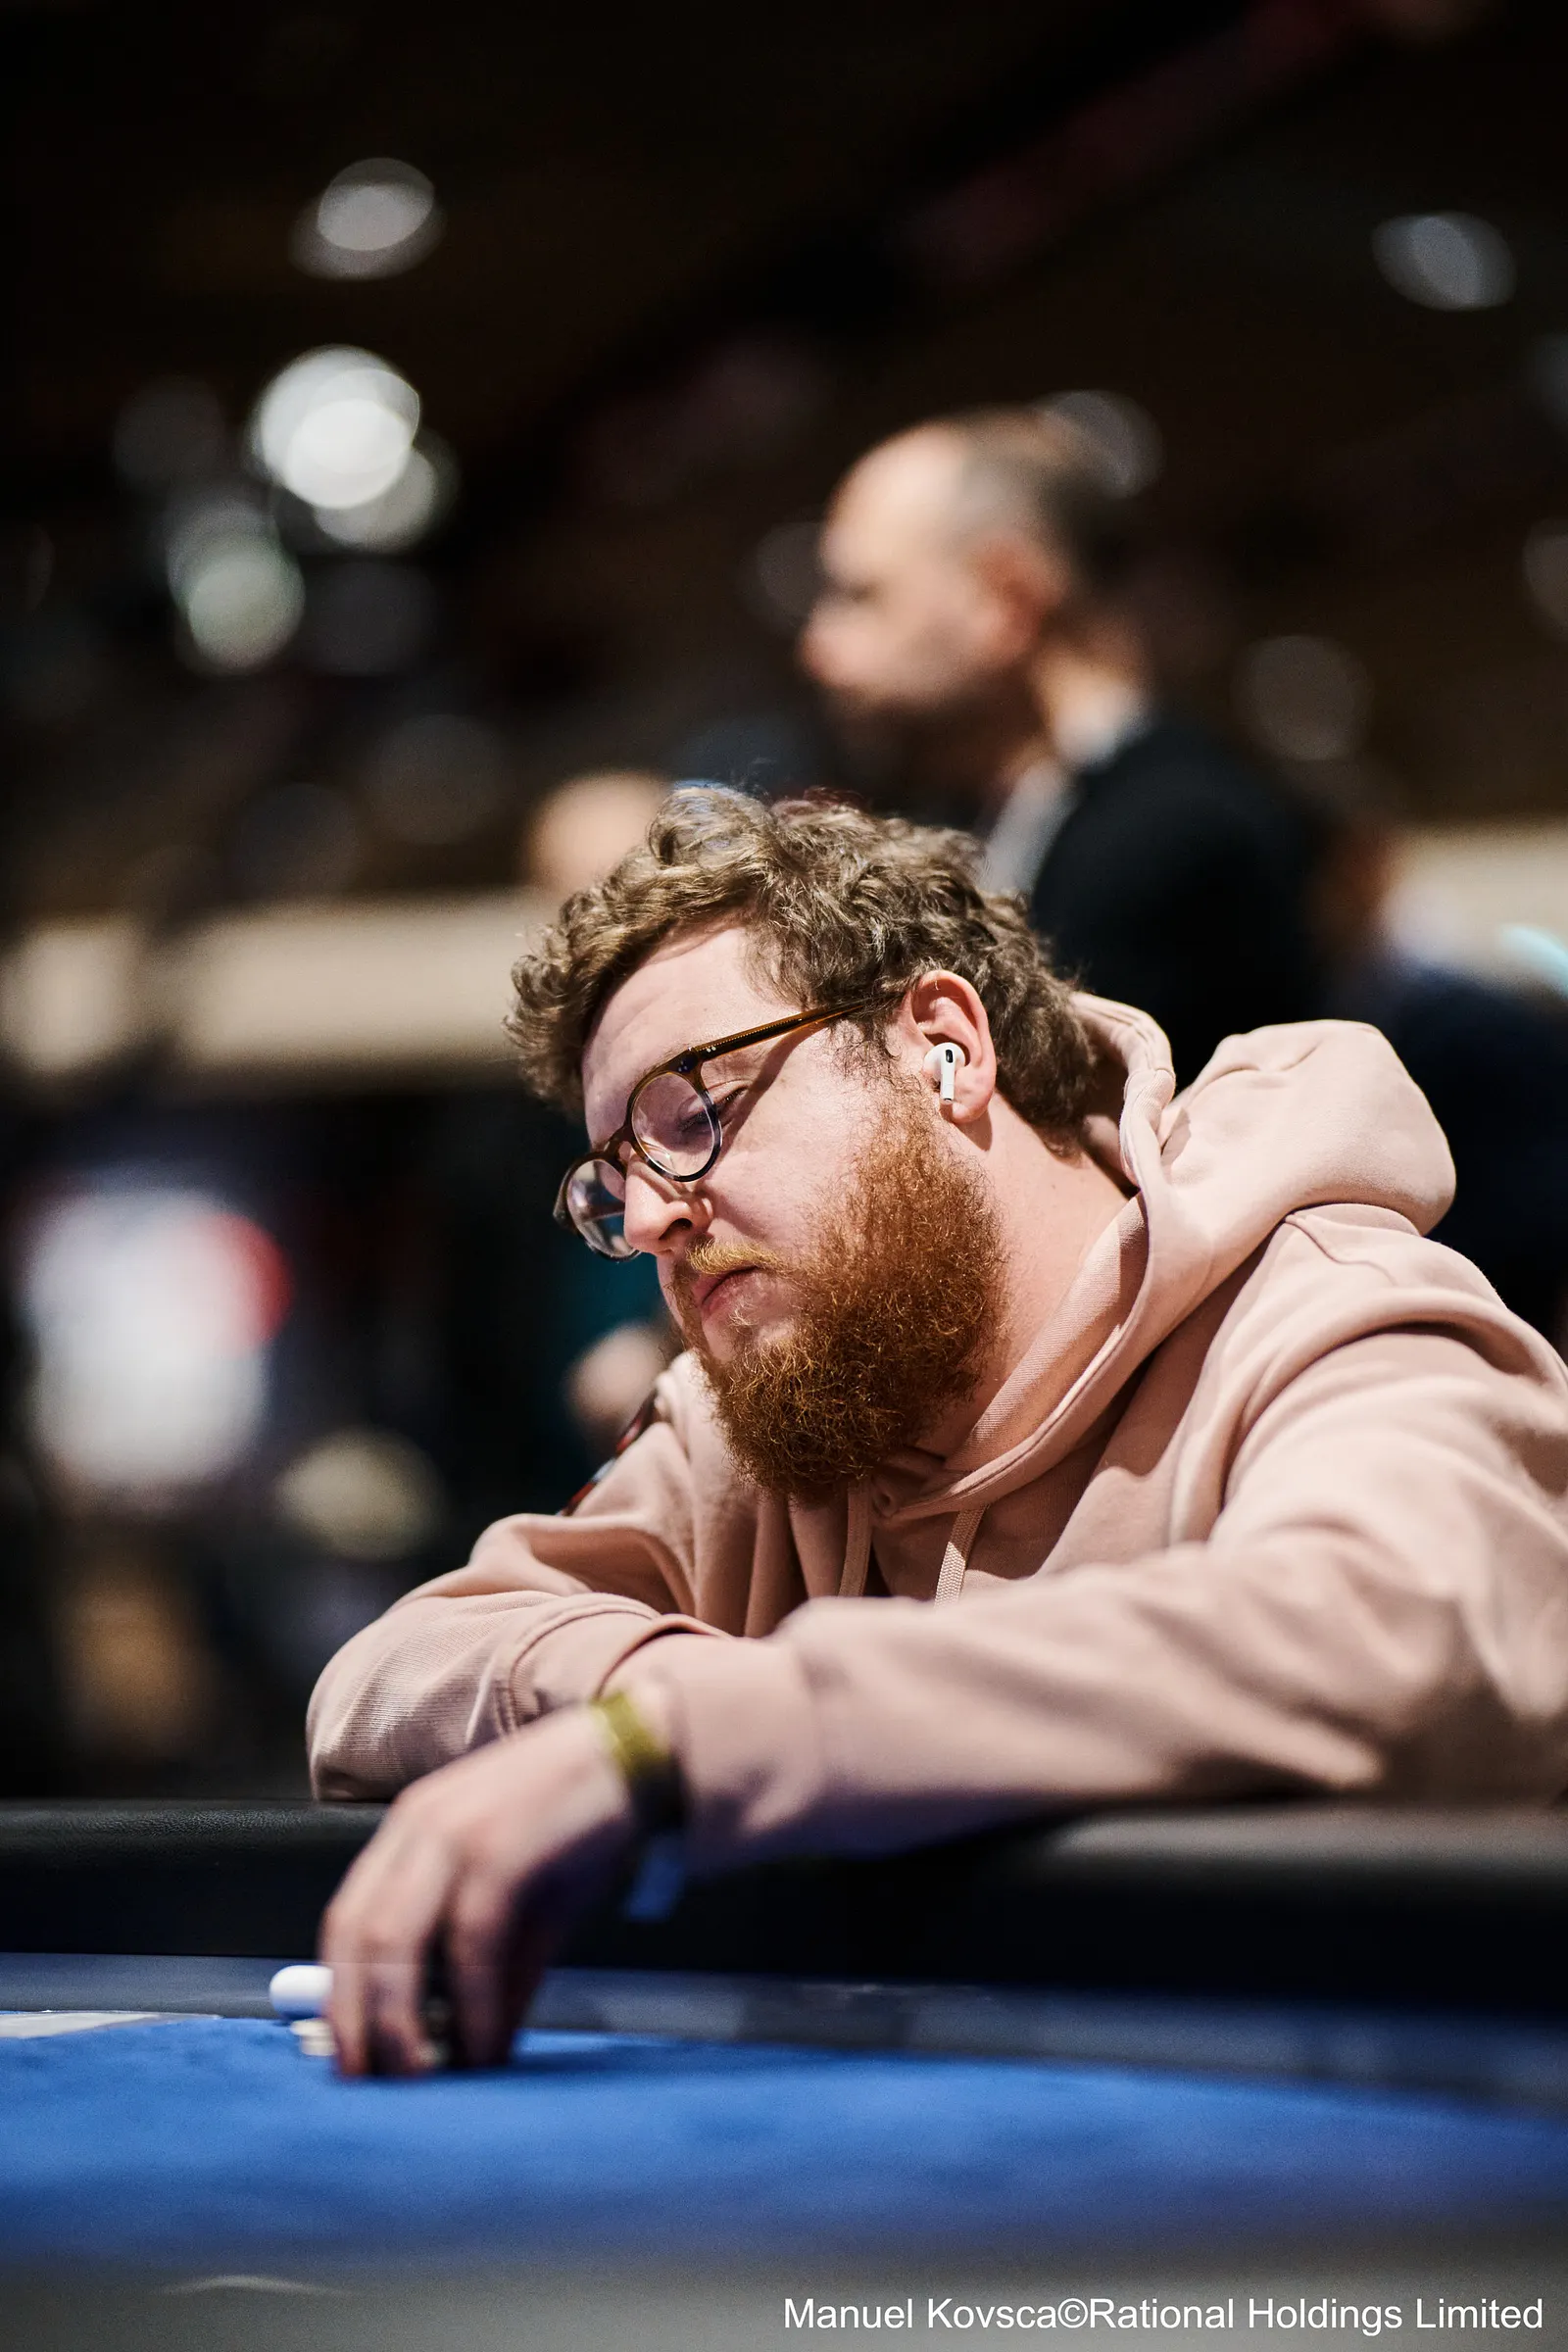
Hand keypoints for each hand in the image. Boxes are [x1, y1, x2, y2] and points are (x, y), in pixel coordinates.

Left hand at [321, 1707, 636, 2075]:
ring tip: (428, 2078)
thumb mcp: (523, 1897)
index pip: (345, 1922)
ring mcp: (457, 1832)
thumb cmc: (581, 1823)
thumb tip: (470, 2049)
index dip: (340, 1998)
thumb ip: (489, 1966)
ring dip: (405, 2024)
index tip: (351, 2059)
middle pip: (358, 1937)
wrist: (642, 1753)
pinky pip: (470, 1943)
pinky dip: (474, 2007)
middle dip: (360, 2023)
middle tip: (379, 2086)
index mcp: (411, 1829)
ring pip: (396, 1941)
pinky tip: (487, 2046)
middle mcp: (419, 1826)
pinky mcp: (503, 1848)